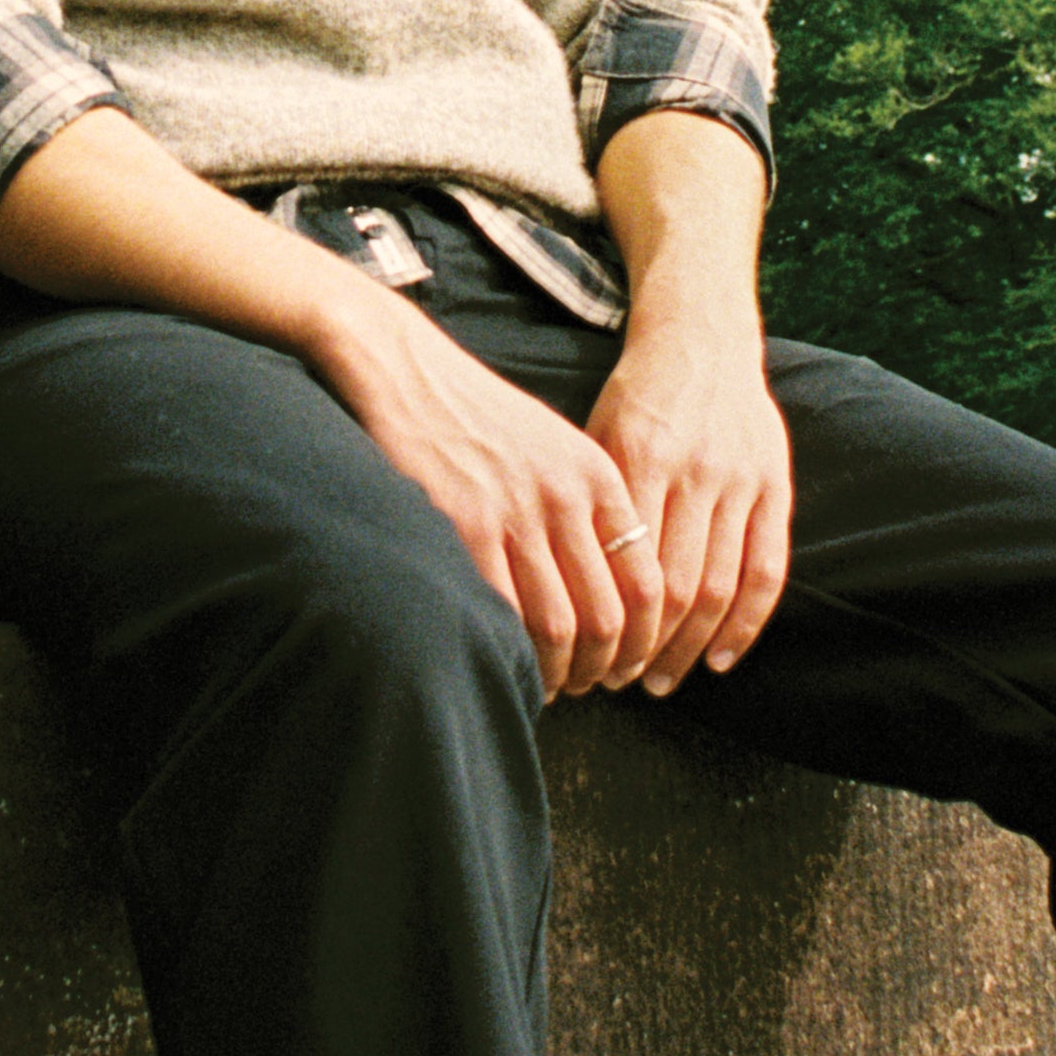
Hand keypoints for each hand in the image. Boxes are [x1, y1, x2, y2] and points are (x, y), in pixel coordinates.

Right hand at [323, 297, 663, 702]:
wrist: (408, 369)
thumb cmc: (480, 416)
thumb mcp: (556, 446)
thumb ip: (589, 507)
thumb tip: (611, 590)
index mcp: (598, 475)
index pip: (647, 581)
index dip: (644, 639)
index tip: (630, 664)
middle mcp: (565, 497)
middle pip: (608, 616)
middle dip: (605, 668)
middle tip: (592, 686)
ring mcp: (514, 513)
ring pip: (559, 627)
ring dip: (561, 673)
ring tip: (552, 684)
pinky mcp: (463, 527)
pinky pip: (502, 615)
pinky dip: (512, 655)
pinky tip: (508, 663)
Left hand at [583, 317, 791, 694]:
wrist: (701, 340)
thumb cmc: (636, 395)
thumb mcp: (598, 435)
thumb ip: (591, 503)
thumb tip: (557, 586)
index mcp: (641, 457)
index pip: (629, 567)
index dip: (612, 625)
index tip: (591, 658)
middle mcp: (695, 471)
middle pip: (676, 587)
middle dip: (647, 648)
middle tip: (622, 682)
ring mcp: (741, 480)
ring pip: (721, 587)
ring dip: (691, 647)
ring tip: (663, 681)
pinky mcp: (775, 485)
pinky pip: (767, 569)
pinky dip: (746, 624)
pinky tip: (720, 659)